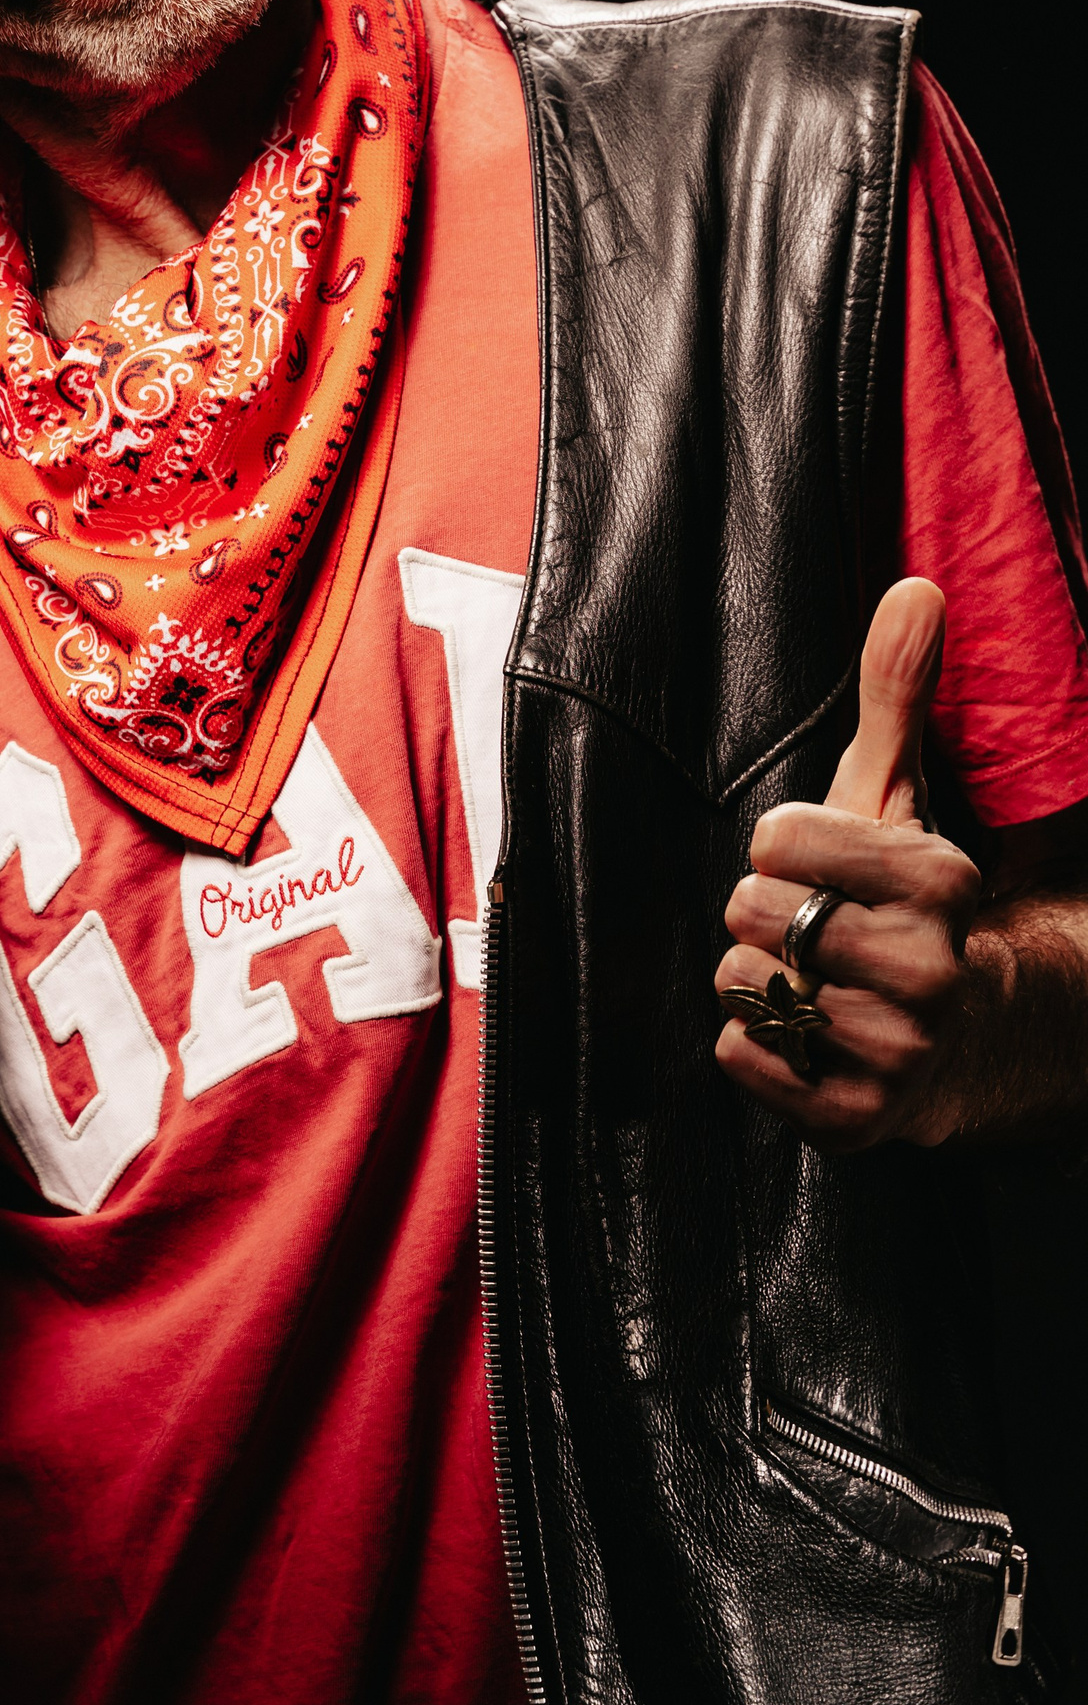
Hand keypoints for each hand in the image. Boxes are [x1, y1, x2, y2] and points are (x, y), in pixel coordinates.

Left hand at [715, 578, 983, 1149]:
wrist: (966, 1042)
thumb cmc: (903, 904)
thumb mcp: (899, 798)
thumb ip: (896, 695)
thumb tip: (914, 588)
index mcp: (936, 883)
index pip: (775, 838)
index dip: (782, 848)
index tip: (821, 866)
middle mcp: (928, 968)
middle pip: (748, 912)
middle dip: (765, 916)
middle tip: (816, 932)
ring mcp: (899, 1050)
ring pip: (740, 985)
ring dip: (759, 982)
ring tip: (816, 984)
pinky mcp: (858, 1116)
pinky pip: (738, 1057)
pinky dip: (753, 1046)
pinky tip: (805, 1036)